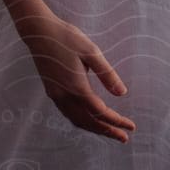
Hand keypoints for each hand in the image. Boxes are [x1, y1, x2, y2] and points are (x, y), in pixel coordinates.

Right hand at [16, 10, 136, 142]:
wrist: (38, 32)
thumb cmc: (67, 37)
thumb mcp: (91, 51)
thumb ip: (106, 74)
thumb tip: (122, 93)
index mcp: (76, 86)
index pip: (100, 112)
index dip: (116, 121)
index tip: (130, 127)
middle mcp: (64, 95)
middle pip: (89, 121)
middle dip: (107, 131)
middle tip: (124, 138)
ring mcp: (56, 95)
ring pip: (77, 120)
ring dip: (95, 128)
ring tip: (110, 131)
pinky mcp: (52, 91)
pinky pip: (69, 114)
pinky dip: (82, 121)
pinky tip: (90, 118)